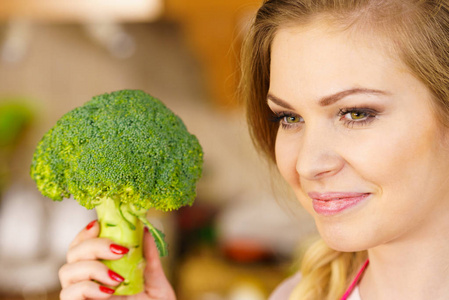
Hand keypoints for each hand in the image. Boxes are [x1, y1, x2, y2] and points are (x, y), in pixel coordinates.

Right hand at [59, 220, 175, 299]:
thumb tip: (145, 229)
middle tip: (120, 250)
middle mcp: (88, 280)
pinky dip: (87, 288)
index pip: (84, 244)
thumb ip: (149, 256)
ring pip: (66, 271)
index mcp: (104, 267)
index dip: (86, 232)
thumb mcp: (156, 280)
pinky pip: (68, 294)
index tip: (99, 224)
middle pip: (73, 252)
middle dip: (94, 245)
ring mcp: (82, 295)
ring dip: (91, 268)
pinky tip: (108, 292)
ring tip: (117, 278)